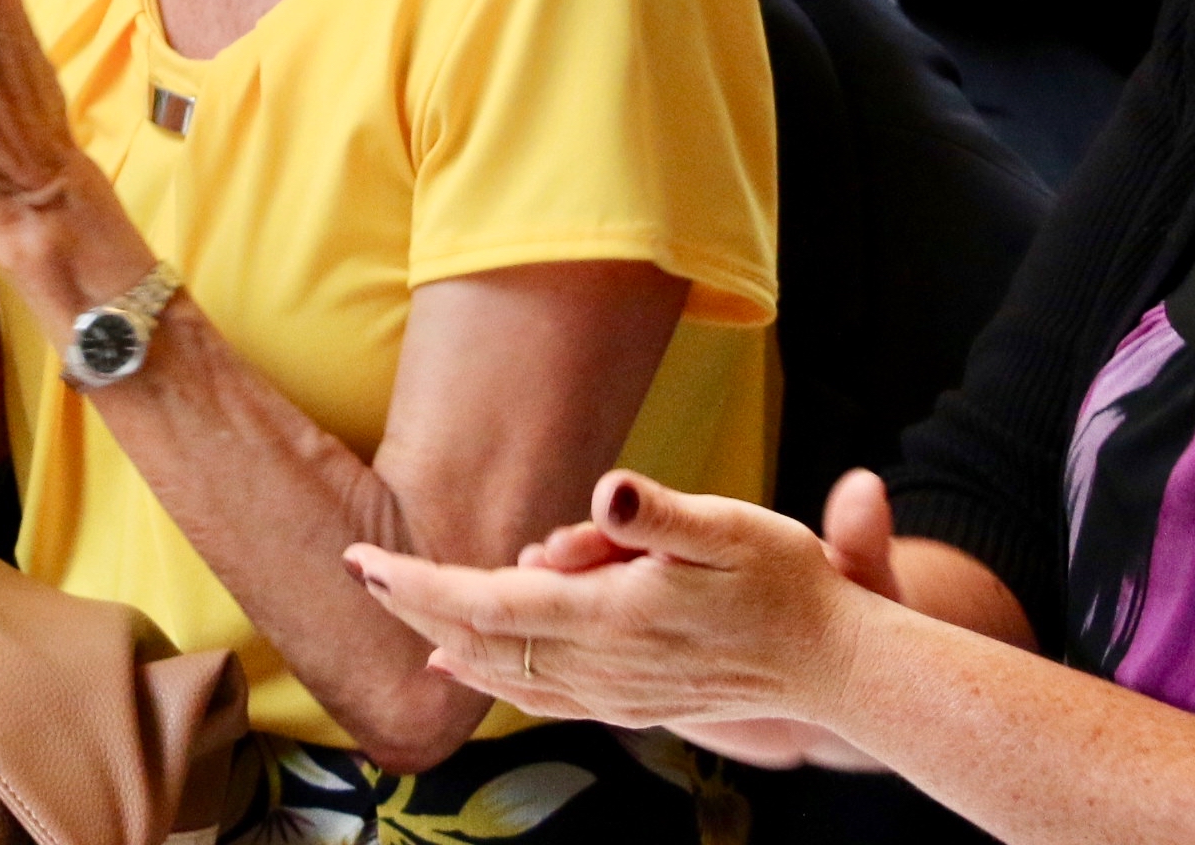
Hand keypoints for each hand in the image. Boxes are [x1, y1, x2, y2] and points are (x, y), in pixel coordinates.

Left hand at [347, 468, 886, 770]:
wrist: (835, 665)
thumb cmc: (786, 582)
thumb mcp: (730, 525)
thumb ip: (658, 512)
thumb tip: (607, 492)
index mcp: (612, 617)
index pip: (490, 603)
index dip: (421, 584)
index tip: (365, 563)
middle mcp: (603, 666)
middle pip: (483, 641)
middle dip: (415, 605)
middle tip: (358, 571)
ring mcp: (616, 693)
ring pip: (506, 673)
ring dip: (446, 639)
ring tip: (399, 607)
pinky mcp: (632, 703)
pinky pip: (541, 695)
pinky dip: (492, 676)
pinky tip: (467, 663)